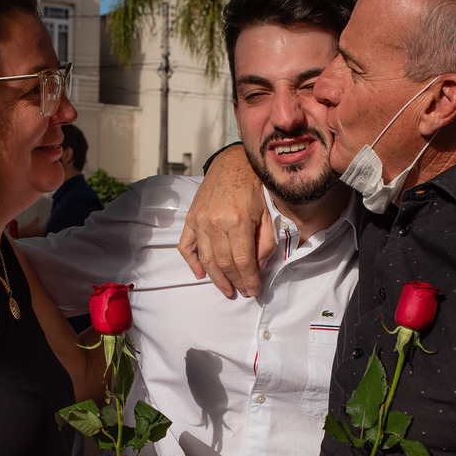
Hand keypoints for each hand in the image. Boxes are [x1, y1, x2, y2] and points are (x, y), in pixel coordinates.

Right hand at [178, 144, 272, 297]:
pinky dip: (192, 262)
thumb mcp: (268, 214)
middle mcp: (215, 222)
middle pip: (224, 263)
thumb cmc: (254, 187)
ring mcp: (200, 220)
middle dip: (235, 282)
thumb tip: (257, 268)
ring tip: (227, 289)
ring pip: (206, 259)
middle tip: (243, 292)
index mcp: (238, 220)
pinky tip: (200, 274)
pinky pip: (186, 246)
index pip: (243, 261)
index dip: (249, 280)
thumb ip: (265, 243)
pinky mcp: (191, 218)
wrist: (233, 163)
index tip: (254, 290)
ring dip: (216, 278)